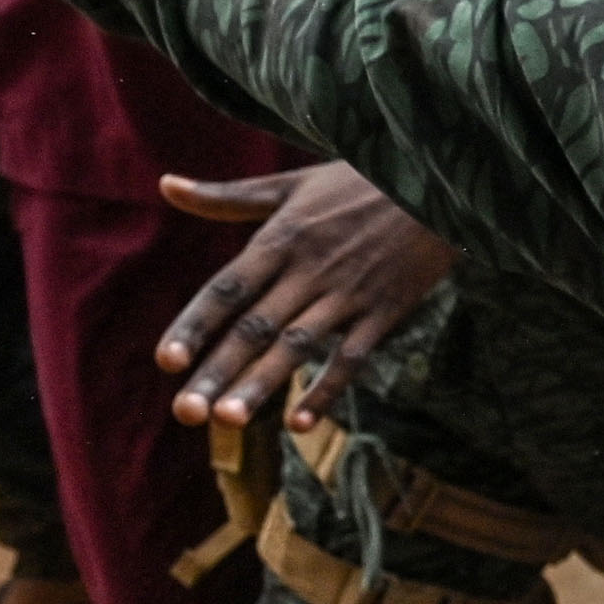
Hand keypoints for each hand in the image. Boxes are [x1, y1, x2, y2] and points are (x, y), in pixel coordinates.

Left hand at [154, 161, 458, 429]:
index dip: (195, 324)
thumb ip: (228, 196)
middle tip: (185, 413)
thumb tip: (165, 185)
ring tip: (229, 422)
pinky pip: (353, 356)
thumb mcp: (292, 184)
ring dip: (263, 384)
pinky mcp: (385, 309)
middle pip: (255, 327)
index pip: (228, 288)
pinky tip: (301, 422)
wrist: (437, 181)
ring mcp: (349, 293)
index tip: (166, 362)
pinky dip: (328, 388)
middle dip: (218, 371)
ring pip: (298, 346)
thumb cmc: (360, 181)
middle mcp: (310, 270)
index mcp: (281, 239)